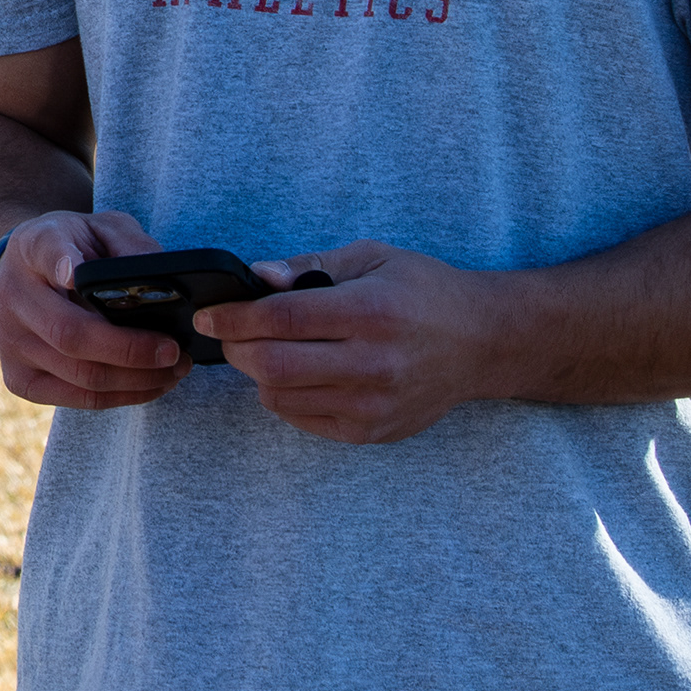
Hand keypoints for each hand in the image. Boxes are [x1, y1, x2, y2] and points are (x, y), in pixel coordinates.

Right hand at [0, 208, 190, 410]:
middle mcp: (13, 295)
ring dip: (136, 380)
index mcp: (33, 246)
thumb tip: (164, 280)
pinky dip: (122, 397)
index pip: (44, 252)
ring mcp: (10, 341)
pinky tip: (150, 385)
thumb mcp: (100, 229)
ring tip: (174, 371)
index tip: (74, 274)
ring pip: (80, 374)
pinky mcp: (18, 379)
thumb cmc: (73, 250)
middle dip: (131, 349)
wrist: (20, 277)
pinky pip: (78, 398)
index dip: (59, 263)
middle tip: (174, 351)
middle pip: (70, 333)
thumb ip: (129, 244)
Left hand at [205, 240, 501, 443]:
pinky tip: (300, 373)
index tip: (208, 314)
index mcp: (370, 312)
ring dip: (259, 373)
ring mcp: (374, 405)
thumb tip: (257, 275)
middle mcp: (374, 364)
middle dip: (236, 348)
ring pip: (281, 397)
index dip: (232, 317)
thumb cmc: (423, 292)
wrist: (483, 343)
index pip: (280, 318)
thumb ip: (310, 266)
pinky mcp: (373, 432)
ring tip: (270, 349)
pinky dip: (285, 396)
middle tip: (231, 333)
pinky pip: (303, 419)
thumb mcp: (372, 258)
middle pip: (272, 365)